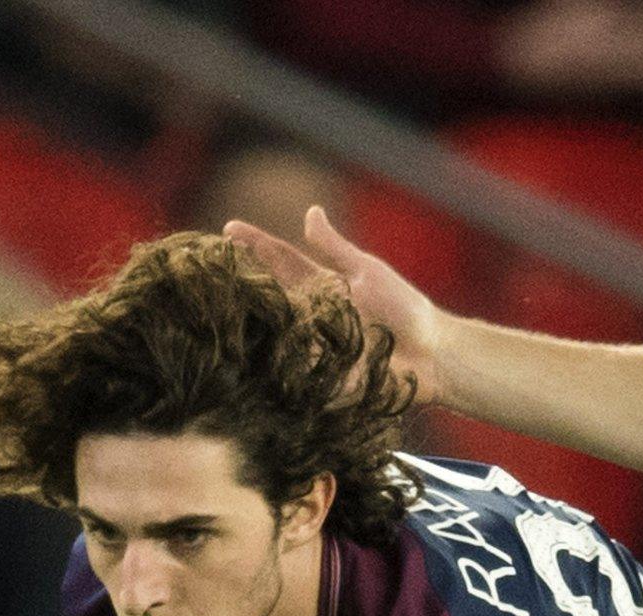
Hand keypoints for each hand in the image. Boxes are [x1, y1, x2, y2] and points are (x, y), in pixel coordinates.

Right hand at [224, 206, 446, 404]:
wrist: (433, 355)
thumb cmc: (405, 311)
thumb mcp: (367, 272)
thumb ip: (335, 248)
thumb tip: (309, 211)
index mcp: (321, 286)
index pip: (281, 260)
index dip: (255, 244)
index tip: (227, 228)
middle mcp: (310, 315)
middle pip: (269, 295)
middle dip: (240, 281)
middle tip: (209, 267)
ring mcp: (312, 345)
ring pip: (272, 332)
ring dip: (248, 319)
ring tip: (219, 300)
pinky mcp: (319, 375)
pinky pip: (290, 368)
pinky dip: (274, 359)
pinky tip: (247, 349)